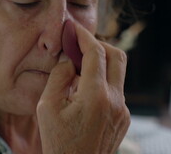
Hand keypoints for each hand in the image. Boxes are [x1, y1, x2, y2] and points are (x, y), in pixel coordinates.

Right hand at [37, 22, 129, 153]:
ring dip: (99, 64)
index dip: (83, 36)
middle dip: (98, 44)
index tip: (72, 28)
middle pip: (117, 56)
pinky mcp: (123, 118)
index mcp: (95, 96)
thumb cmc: (58, 142)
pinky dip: (101, 81)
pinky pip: (115, 90)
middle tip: (78, 45)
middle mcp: (116, 101)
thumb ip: (59, 77)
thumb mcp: (47, 107)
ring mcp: (123, 110)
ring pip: (117, 73)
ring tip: (75, 71)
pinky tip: (82, 91)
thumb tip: (69, 59)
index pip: (96, 53)